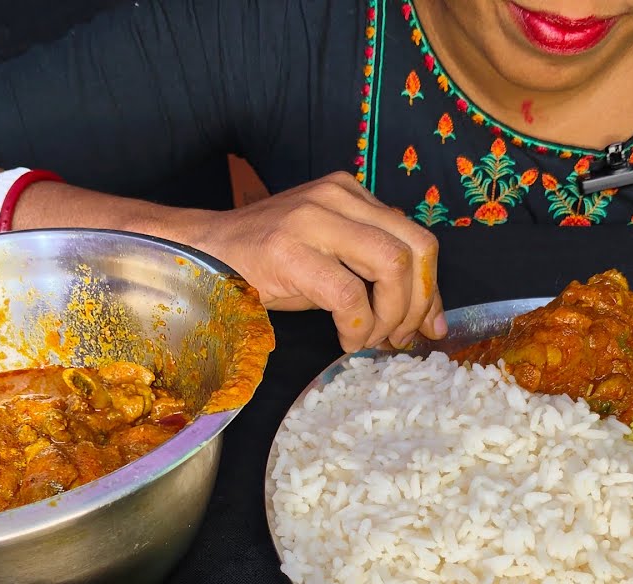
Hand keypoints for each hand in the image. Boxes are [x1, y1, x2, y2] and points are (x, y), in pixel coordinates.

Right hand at [172, 172, 446, 352]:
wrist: (201, 254)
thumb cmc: (266, 262)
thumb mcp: (328, 253)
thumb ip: (373, 269)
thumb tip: (425, 316)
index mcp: (350, 193)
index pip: (415, 237)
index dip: (430, 288)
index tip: (429, 324)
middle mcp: (337, 197)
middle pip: (414, 248)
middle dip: (419, 302)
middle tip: (402, 338)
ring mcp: (312, 220)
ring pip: (390, 266)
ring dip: (390, 316)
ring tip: (371, 340)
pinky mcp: (290, 252)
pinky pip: (349, 295)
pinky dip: (358, 328)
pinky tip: (347, 341)